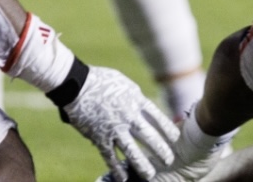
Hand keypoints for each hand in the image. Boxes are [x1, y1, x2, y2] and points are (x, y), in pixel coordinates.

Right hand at [61, 66, 178, 181]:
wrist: (77, 85)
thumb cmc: (101, 80)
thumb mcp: (125, 84)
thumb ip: (136, 97)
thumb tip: (145, 110)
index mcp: (136, 100)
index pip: (158, 118)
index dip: (168, 129)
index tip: (175, 139)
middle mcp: (128, 116)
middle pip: (149, 137)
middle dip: (161, 150)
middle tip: (169, 160)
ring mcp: (114, 128)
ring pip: (132, 151)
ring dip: (142, 164)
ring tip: (150, 174)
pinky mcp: (99, 137)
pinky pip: (110, 156)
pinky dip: (116, 168)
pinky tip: (123, 178)